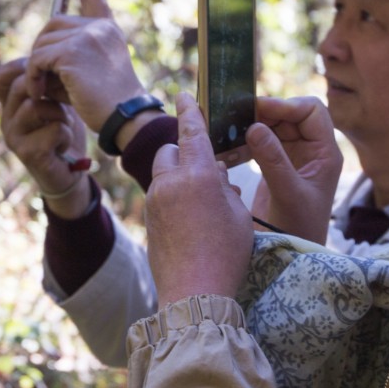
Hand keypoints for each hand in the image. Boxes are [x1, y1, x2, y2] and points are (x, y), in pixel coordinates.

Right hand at [0, 57, 90, 217]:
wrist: (69, 172)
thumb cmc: (62, 132)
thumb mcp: (53, 101)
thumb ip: (45, 82)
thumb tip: (49, 50)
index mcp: (8, 104)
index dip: (22, 69)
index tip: (48, 77)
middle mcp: (5, 119)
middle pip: (21, 86)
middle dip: (51, 89)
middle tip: (65, 102)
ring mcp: (13, 137)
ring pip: (37, 106)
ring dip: (61, 113)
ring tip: (65, 124)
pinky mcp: (27, 154)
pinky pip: (53, 129)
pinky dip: (66, 133)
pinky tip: (65, 142)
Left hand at [25, 0, 149, 137]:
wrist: (124, 117)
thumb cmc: (108, 103)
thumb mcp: (93, 69)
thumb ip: (72, 52)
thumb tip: (38, 49)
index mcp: (108, 30)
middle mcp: (99, 27)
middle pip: (54, 23)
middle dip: (42, 47)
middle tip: (39, 75)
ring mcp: (86, 36)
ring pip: (43, 43)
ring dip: (36, 67)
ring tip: (41, 89)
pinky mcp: (72, 52)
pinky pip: (38, 59)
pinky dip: (33, 77)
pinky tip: (39, 92)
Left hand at [147, 92, 252, 307]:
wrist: (194, 293)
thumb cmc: (227, 254)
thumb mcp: (240, 215)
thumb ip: (227, 187)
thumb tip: (217, 176)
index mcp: (199, 175)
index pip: (192, 131)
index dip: (189, 110)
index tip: (183, 94)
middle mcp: (171, 183)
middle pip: (170, 151)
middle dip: (183, 153)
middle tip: (206, 172)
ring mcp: (155, 202)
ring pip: (163, 175)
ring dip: (179, 178)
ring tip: (203, 202)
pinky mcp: (149, 220)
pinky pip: (160, 198)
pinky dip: (173, 199)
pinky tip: (191, 223)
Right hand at [243, 96, 341, 244]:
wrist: (292, 253)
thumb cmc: (299, 228)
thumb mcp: (287, 194)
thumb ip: (273, 160)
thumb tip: (255, 127)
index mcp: (325, 153)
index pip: (312, 111)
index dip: (287, 105)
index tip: (258, 109)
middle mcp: (312, 150)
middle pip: (290, 115)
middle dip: (265, 113)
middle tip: (236, 116)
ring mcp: (294, 157)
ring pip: (274, 127)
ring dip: (252, 126)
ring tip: (229, 130)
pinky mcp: (276, 166)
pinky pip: (262, 143)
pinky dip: (246, 142)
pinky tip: (229, 148)